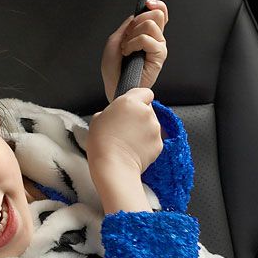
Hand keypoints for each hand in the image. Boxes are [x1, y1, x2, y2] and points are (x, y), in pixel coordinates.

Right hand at [88, 89, 162, 213]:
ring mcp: (155, 128)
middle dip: (140, 116)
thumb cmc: (101, 143)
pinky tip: (134, 149)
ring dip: (143, 130)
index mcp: (130, 102)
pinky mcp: (159, 144)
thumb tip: (116, 115)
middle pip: (148, 109)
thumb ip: (112, 111)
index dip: (139, 98)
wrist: (113, 166)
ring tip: (128, 140)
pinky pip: (154, 139)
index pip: (145, 91)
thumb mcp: (98, 118)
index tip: (133, 106)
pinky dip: (147, 143)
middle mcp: (146, 112)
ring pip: (152, 124)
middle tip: (126, 127)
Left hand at [101, 0, 168, 102]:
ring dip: (132, 34)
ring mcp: (158, 47)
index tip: (147, 4)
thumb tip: (136, 16)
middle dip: (138, 22)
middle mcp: (155, 38)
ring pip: (150, 25)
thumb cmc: (114, 68)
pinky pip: (147, 39)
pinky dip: (133, 43)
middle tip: (128, 36)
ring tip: (126, 48)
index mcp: (147, 33)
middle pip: (157, 14)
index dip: (157, 5)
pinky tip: (128, 53)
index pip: (160, 13)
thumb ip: (127, 26)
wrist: (114, 87)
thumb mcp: (114, 41)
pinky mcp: (159, 56)